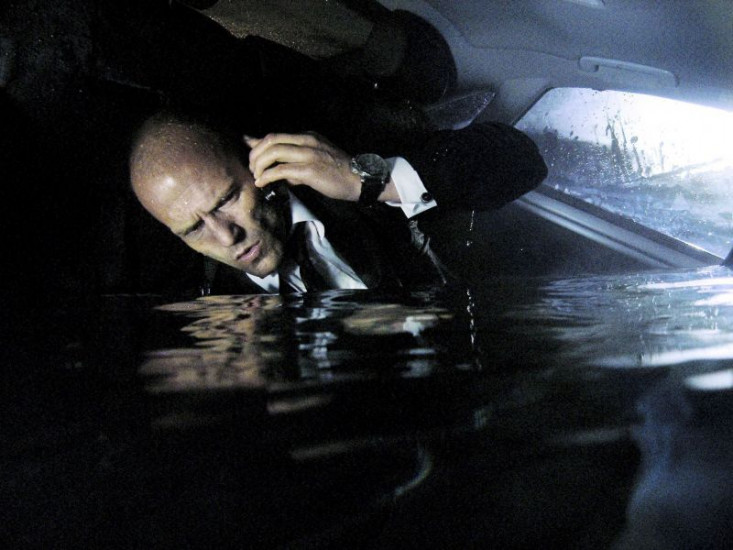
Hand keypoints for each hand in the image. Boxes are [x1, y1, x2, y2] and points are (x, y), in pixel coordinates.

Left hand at [244, 132, 361, 201]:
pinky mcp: (309, 169)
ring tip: (256, 176)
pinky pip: (281, 170)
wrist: (361, 180)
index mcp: (308, 137)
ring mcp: (308, 154)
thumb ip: (295, 163)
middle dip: (255, 154)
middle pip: (271, 140)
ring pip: (273, 152)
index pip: (276, 136)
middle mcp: (307, 141)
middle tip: (252, 168)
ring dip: (259, 165)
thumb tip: (275, 172)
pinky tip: (262, 183)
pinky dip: (267, 176)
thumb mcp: (316, 161)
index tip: (249, 153)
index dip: (258, 144)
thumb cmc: (339, 173)